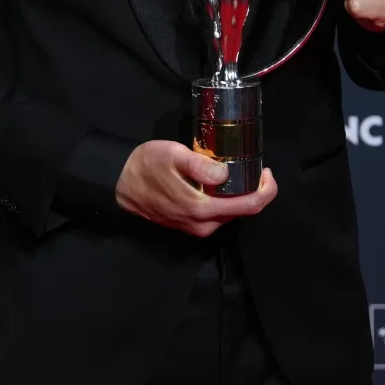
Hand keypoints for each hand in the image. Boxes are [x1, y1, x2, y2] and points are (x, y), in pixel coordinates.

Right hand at [114, 140, 277, 236]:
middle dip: (253, 190)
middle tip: (251, 165)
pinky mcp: (190, 226)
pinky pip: (217, 214)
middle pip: (243, 210)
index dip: (266, 189)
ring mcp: (196, 228)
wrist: (118, 184)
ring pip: (231, 213)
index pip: (251, 206)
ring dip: (239, 195)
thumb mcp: (172, 155)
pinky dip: (225, 199)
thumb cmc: (145, 166)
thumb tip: (225, 173)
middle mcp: (203, 225)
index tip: (266, 170)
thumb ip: (199, 165)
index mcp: (202, 209)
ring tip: (236, 170)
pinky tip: (219, 182)